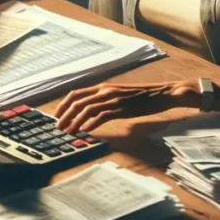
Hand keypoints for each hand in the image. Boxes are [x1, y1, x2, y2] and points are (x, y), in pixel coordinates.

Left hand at [54, 81, 199, 133]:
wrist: (162, 94)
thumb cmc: (143, 96)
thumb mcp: (120, 95)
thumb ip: (106, 101)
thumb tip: (94, 112)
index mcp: (103, 87)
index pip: (76, 93)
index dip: (63, 105)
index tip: (57, 116)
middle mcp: (105, 90)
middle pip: (76, 101)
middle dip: (64, 114)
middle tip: (58, 127)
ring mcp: (112, 99)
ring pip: (86, 109)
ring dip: (74, 121)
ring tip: (68, 132)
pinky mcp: (121, 108)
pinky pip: (100, 116)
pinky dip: (90, 124)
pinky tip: (85, 131)